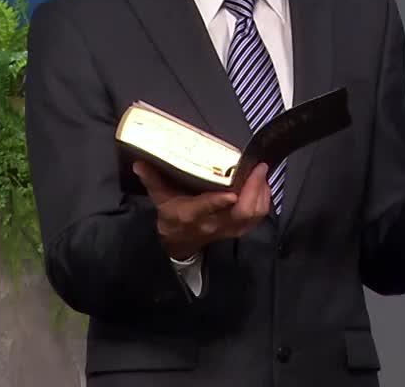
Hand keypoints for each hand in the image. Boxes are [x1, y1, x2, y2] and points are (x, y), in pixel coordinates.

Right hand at [133, 161, 270, 259]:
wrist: (178, 242)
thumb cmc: (171, 215)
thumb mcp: (159, 197)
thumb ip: (153, 179)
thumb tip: (140, 162)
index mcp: (191, 214)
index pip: (206, 209)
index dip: (219, 202)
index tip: (231, 191)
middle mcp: (213, 223)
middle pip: (240, 212)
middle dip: (253, 189)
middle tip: (259, 168)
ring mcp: (228, 229)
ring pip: (253, 215)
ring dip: (261, 194)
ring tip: (262, 173)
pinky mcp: (239, 230)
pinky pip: (258, 217)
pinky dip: (264, 201)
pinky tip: (262, 185)